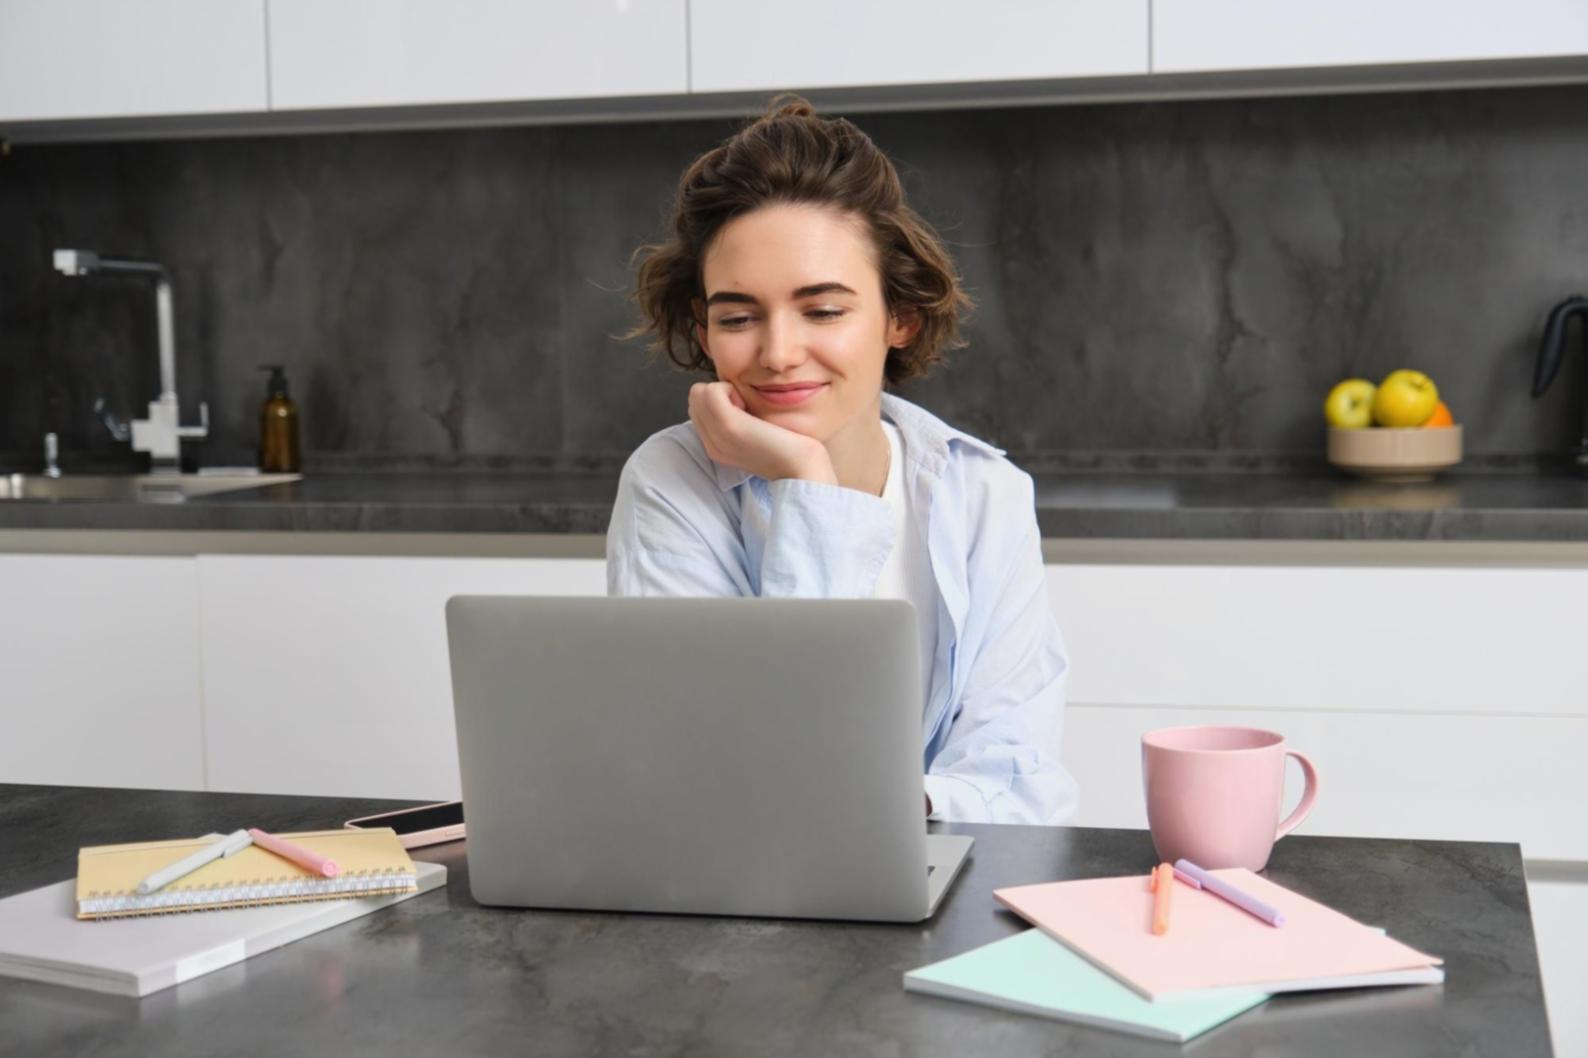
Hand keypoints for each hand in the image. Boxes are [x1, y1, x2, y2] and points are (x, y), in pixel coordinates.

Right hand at [688, 382, 836, 484]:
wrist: (803, 471)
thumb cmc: (790, 450)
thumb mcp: (757, 436)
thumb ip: (740, 421)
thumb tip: (735, 396)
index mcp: (717, 447)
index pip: (698, 407)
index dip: (720, 400)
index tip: (746, 411)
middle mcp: (712, 444)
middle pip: (696, 398)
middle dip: (720, 393)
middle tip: (747, 408)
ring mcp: (717, 436)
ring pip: (699, 392)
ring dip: (724, 390)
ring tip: (747, 407)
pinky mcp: (729, 426)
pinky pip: (710, 391)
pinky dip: (728, 388)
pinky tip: (748, 404)